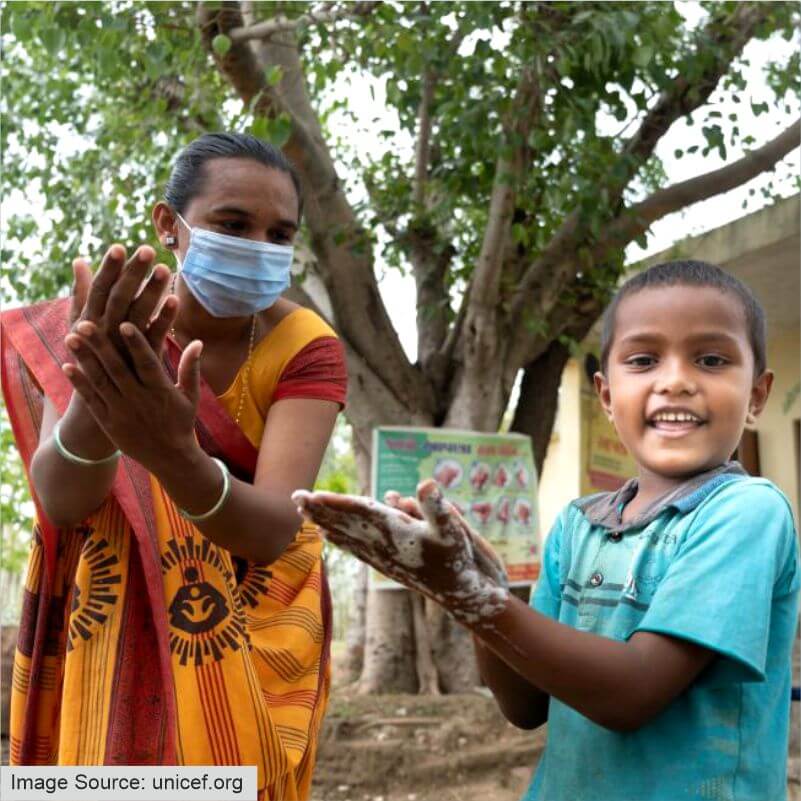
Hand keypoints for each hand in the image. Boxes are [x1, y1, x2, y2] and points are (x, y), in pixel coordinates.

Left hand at [62, 320, 202, 470]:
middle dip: (100, 345)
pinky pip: (91, 400)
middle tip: (85, 323)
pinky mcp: (109, 422)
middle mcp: (139, 399)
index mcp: (161, 390)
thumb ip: (191, 368)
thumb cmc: (181, 422)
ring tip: (71, 338)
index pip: (147, 363)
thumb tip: (198, 342)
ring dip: (85, 359)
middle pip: (117, 368)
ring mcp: (121, 411)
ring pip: (100, 381)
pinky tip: (67, 366)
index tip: (124, 324)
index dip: (136, 344)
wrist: (170, 458)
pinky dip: (79, 384)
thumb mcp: (190, 396)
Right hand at [70, 243, 176, 358]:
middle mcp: (104, 332)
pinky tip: (175, 299)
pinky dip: (165, 318)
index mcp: (88, 321)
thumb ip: (82, 293)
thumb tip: (79, 260)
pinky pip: (155, 335)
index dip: (109, 268)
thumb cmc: (90, 356)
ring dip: (151, 291)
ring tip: (164, 269)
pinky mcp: (142, 360)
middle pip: (120, 298)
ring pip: (138, 314)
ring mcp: (123, 347)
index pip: (99, 289)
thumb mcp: (81, 324)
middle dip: (133, 274)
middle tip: (148, 250)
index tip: (119, 246)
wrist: (101, 402)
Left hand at [292, 480, 509, 626]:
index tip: (309, 496)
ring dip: (326, 522)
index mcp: (395, 532)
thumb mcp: (455, 530)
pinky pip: (357, 549)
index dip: (333, 503)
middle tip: (294, 498)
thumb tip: (425, 483)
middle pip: (345, 522)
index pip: (358, 513)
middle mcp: (384, 545)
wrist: (462, 595)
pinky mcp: (389, 564)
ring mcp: (384, 557)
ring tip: (306, 514)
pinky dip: (341, 540)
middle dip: (320, 510)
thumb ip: (438, 506)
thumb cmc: (460, 560)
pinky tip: (331, 537)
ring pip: (348, 536)